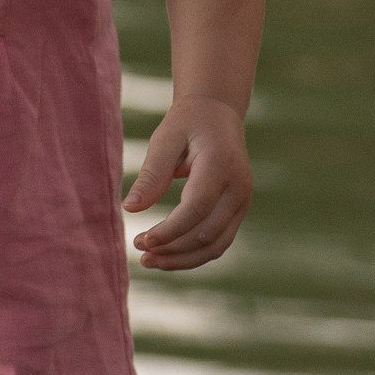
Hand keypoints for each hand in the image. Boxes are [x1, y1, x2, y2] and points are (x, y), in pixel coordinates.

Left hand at [125, 95, 251, 270]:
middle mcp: (238, 188)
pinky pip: (219, 242)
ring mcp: (242, 202)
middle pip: (206, 233)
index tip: (140, 241)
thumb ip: (151, 174)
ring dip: (183, 259)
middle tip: (139, 250)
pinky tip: (168, 255)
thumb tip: (131, 209)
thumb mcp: (165, 140)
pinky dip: (194, 255)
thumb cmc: (187, 124)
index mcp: (220, 166)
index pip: (196, 208)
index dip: (169, 231)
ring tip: (150, 260)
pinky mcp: (238, 211)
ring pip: (216, 246)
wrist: (218, 114)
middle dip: (172, 249)